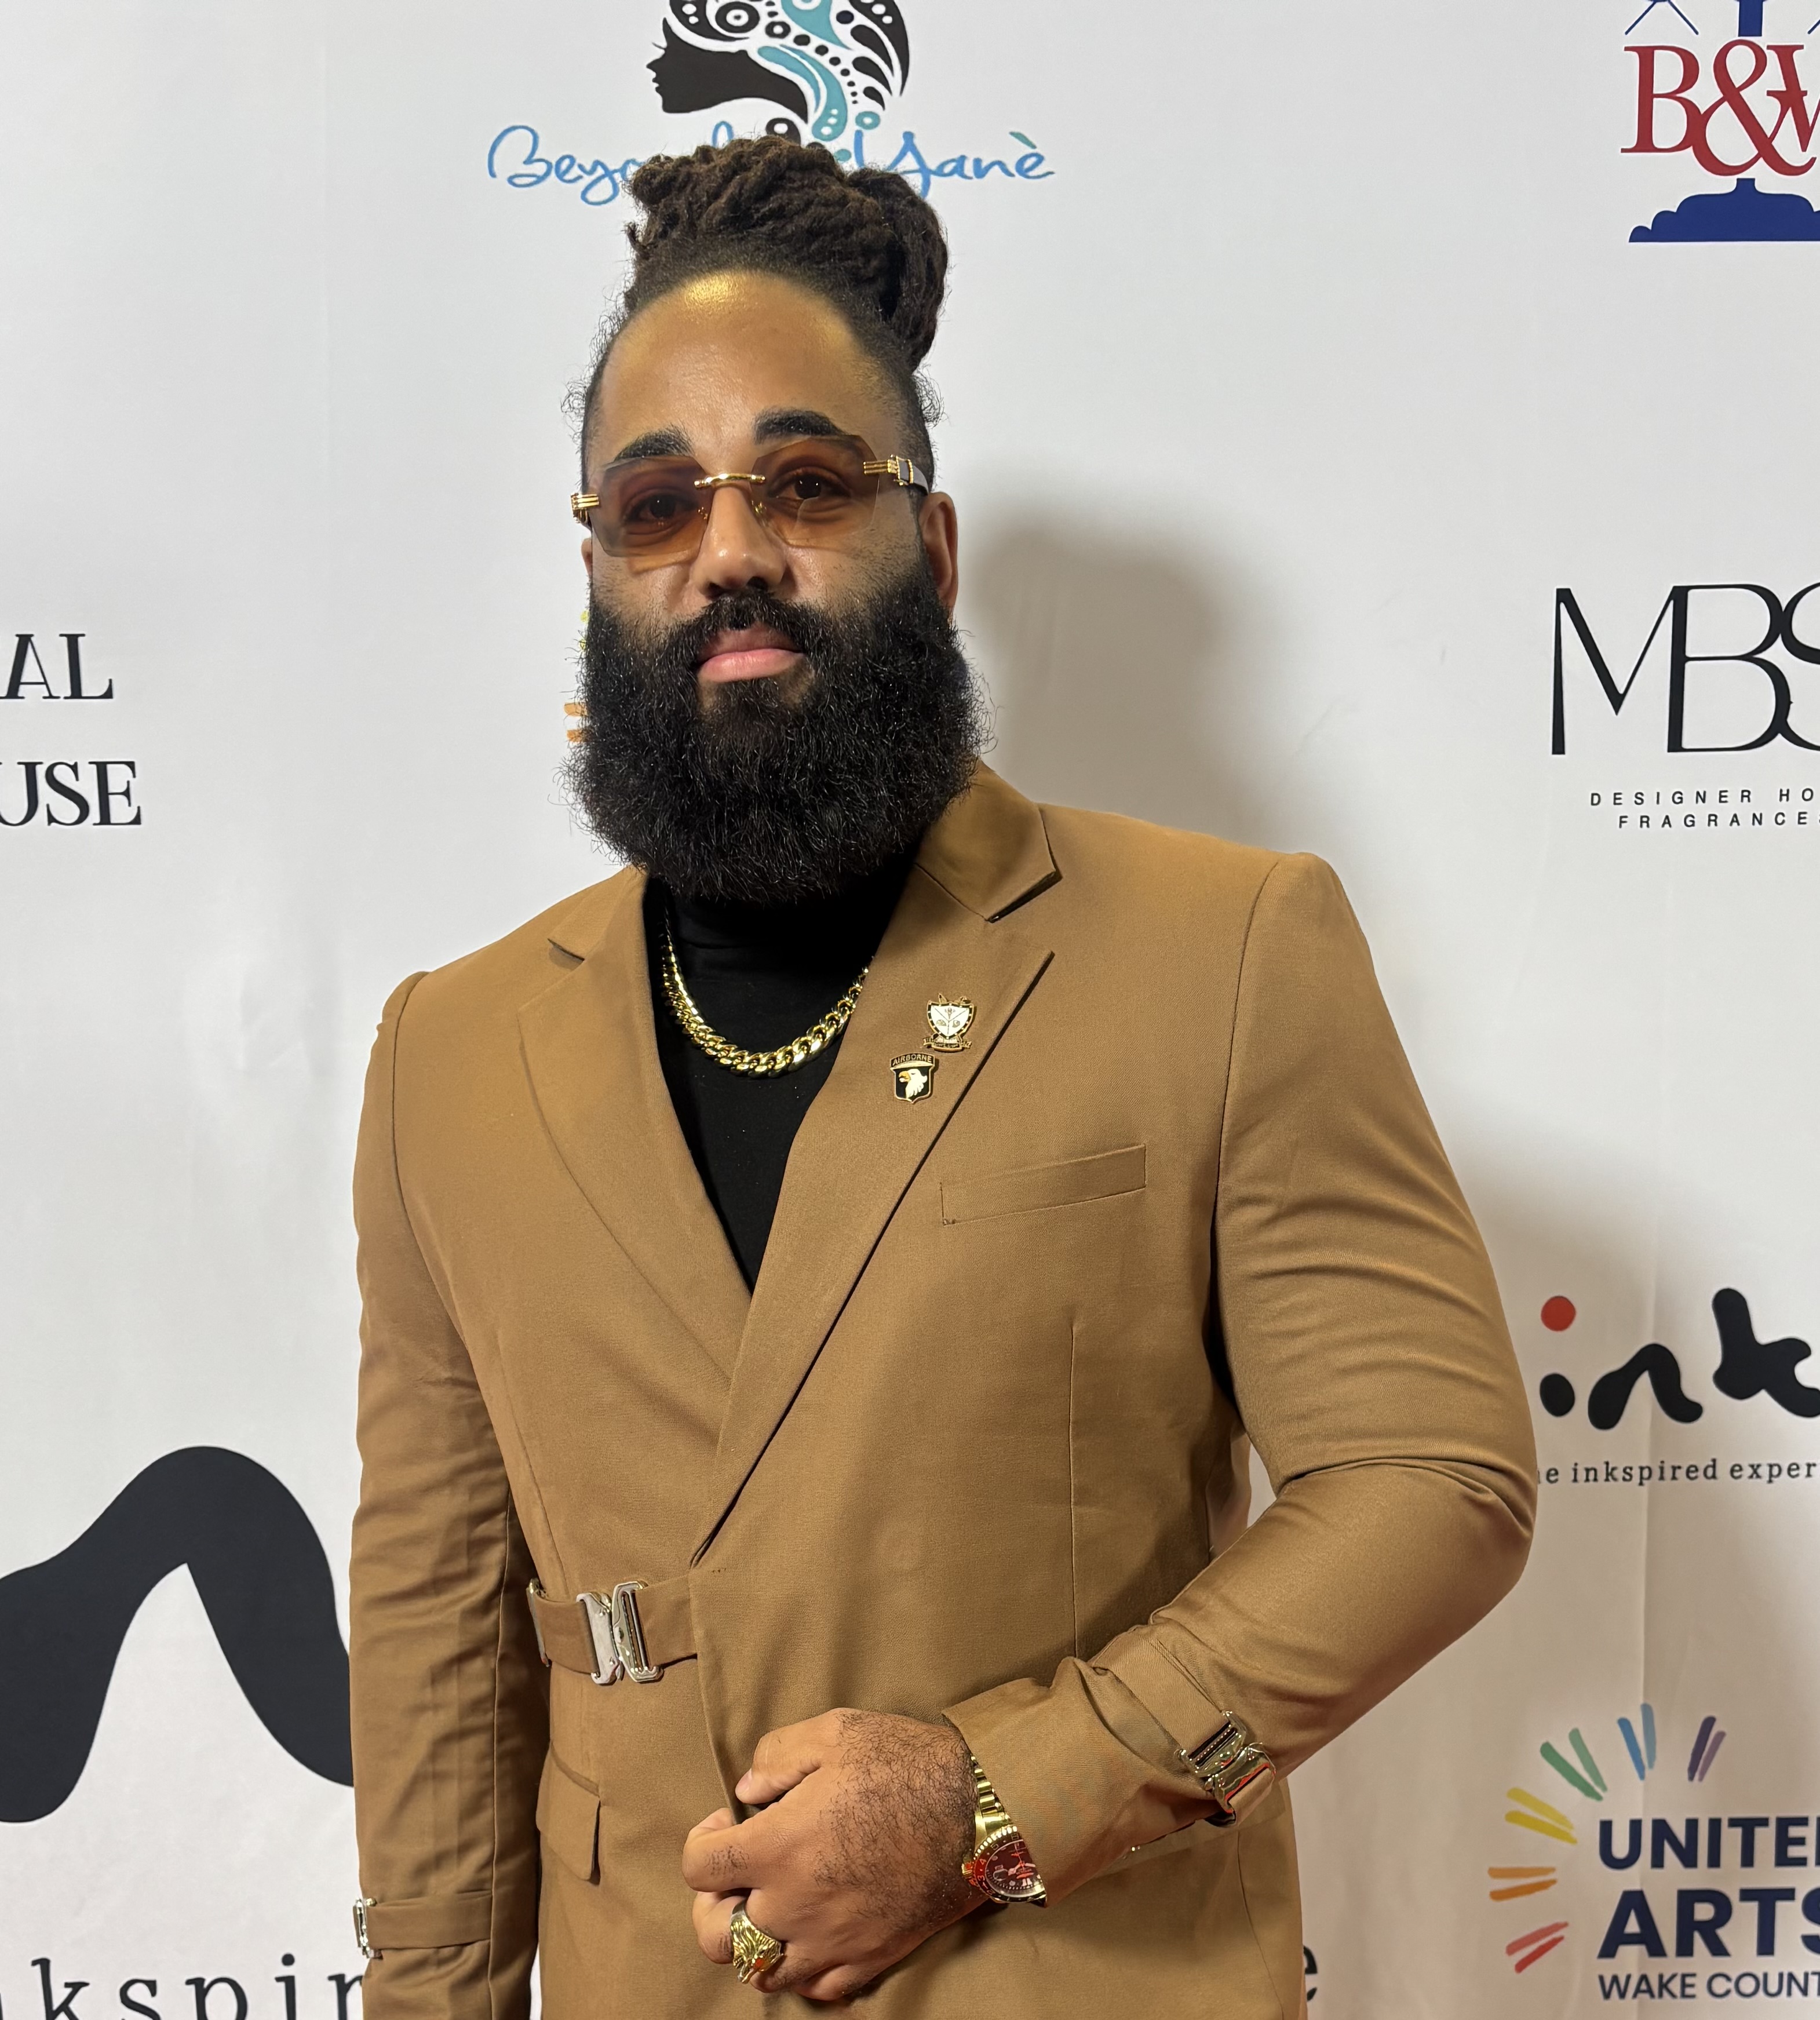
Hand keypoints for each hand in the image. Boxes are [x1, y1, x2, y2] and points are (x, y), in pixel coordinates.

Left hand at [683, 1708, 979, 2000]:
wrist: (979, 1811)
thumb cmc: (907, 1765)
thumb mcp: (836, 1730)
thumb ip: (776, 1755)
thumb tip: (748, 1791)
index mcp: (778, 1846)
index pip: (699, 1868)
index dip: (703, 1840)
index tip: (729, 1820)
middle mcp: (795, 1905)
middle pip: (716, 1936)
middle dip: (713, 1905)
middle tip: (737, 1874)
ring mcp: (832, 1940)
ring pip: (762, 1972)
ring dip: (754, 1941)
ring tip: (771, 1905)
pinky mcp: (869, 1958)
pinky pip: (816, 1988)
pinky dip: (803, 1969)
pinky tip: (811, 1933)